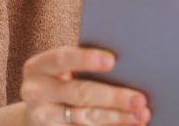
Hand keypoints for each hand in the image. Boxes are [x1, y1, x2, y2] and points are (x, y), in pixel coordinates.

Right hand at [19, 46, 149, 125]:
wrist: (39, 109)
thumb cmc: (62, 80)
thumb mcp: (63, 68)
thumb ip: (84, 64)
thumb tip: (127, 68)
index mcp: (39, 67)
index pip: (62, 59)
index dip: (86, 59)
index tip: (112, 60)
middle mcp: (36, 92)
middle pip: (80, 94)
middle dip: (113, 97)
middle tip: (140, 100)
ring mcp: (41, 117)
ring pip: (86, 118)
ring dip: (118, 118)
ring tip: (142, 115)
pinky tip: (131, 125)